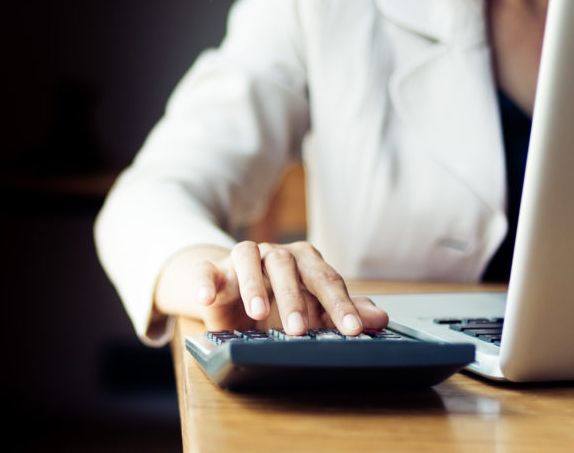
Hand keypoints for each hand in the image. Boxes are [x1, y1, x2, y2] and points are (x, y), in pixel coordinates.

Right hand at [155, 241, 388, 334]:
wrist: (234, 294)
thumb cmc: (280, 301)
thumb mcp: (313, 310)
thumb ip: (342, 312)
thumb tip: (379, 320)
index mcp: (305, 261)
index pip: (326, 279)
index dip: (340, 305)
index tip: (352, 331)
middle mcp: (274, 254)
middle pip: (286, 264)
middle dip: (294, 297)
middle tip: (300, 329)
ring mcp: (242, 258)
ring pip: (247, 257)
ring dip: (253, 284)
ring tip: (258, 313)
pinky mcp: (213, 269)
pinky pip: (207, 269)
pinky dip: (205, 282)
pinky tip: (207, 299)